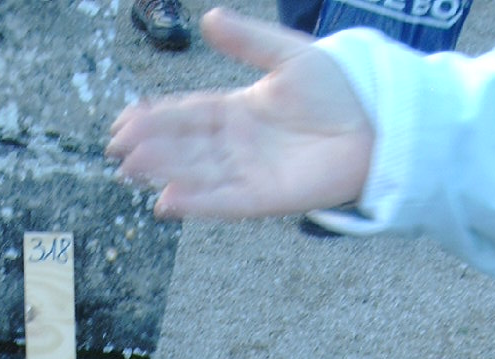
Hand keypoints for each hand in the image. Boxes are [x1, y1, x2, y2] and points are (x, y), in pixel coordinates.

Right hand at [106, 7, 373, 219]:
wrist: (378, 123)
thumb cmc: (339, 88)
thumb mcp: (288, 55)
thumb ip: (247, 41)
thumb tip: (207, 19)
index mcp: (238, 110)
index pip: (187, 115)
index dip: (155, 118)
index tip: (123, 120)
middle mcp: (236, 145)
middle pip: (184, 146)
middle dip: (150, 147)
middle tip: (117, 149)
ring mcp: (248, 173)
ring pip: (197, 173)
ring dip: (164, 172)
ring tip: (132, 169)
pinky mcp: (264, 199)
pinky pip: (223, 202)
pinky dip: (197, 202)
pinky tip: (168, 201)